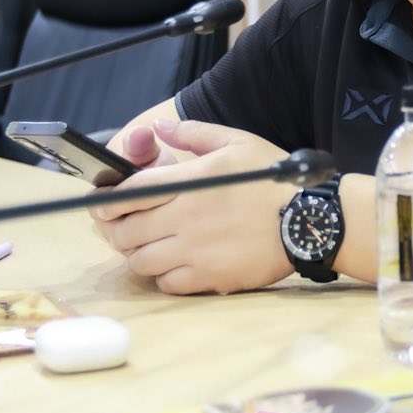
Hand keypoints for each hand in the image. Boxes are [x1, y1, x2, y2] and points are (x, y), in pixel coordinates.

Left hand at [89, 119, 297, 294]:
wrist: (311, 220)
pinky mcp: (210, 279)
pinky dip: (162, 276)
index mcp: (190, 182)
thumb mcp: (237, 142)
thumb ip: (193, 134)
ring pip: (141, 261)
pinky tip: (173, 264)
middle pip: (127, 231)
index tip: (101, 203)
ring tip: (145, 246)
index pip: (130, 193)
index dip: (106, 200)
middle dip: (115, 229)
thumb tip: (158, 128)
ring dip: (137, 254)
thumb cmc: (274, 178)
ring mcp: (196, 252)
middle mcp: (186, 218)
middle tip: (120, 227)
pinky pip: (168, 284)